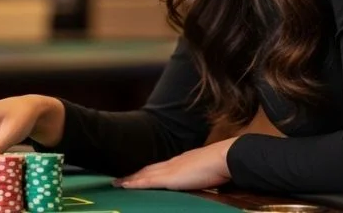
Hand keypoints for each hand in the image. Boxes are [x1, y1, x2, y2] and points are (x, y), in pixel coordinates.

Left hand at [115, 138, 236, 190]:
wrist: (225, 157)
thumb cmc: (222, 164)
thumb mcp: (208, 169)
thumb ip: (200, 172)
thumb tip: (202, 177)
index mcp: (182, 161)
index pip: (160, 166)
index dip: (148, 170)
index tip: (137, 173)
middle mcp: (173, 163)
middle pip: (149, 168)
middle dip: (135, 173)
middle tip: (119, 178)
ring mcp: (170, 169)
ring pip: (145, 173)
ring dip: (131, 178)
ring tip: (117, 183)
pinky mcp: (169, 178)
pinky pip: (147, 181)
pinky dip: (135, 183)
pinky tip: (124, 185)